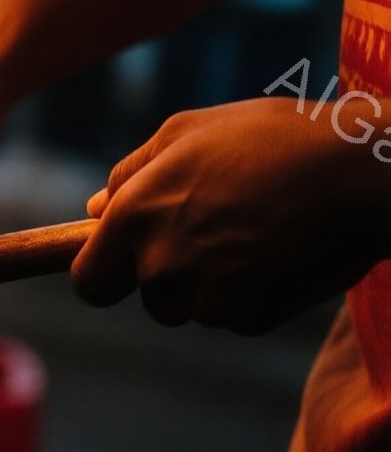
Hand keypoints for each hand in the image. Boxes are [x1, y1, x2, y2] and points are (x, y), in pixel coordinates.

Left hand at [74, 97, 390, 332]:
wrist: (363, 174)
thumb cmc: (273, 139)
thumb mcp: (187, 132)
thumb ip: (131, 174)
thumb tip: (94, 210)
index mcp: (135, 217)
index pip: (89, 282)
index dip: (105, 272)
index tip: (124, 262)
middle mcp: (162, 266)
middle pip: (148, 299)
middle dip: (167, 275)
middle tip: (212, 231)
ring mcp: (208, 299)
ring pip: (193, 309)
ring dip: (211, 284)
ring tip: (253, 231)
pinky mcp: (253, 319)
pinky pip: (235, 317)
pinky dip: (250, 294)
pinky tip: (279, 252)